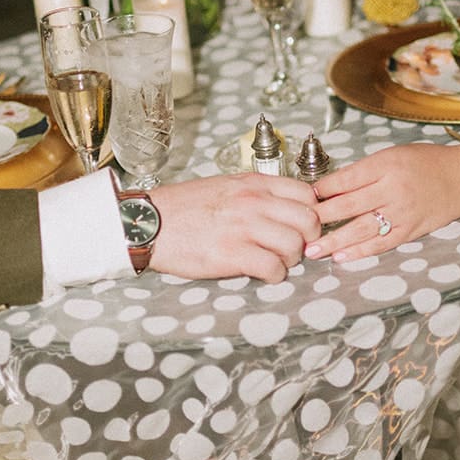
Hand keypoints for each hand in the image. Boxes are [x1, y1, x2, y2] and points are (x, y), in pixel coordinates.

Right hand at [152, 174, 320, 281]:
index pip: (307, 194)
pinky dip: (274, 276)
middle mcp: (253, 202)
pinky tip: (263, 274)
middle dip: (307, 239)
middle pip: (309, 221)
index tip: (303, 226)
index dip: (312, 213)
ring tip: (275, 262)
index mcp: (253, 184)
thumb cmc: (183, 207)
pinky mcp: (232, 254)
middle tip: (293, 248)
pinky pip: (273, 268)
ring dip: (291, 260)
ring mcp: (244, 227)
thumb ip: (257, 194)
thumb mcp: (225, 186)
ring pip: (295, 246)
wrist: (148, 222)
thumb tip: (285, 209)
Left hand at [306, 143, 456, 261]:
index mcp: (386, 165)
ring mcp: (402, 212)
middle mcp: (393, 189)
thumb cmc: (426, 163)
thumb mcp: (392, 155)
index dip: (321, 190)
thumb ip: (364, 172)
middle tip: (298, 227)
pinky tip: (341, 256)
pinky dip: (359, 251)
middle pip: (349, 205)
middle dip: (320, 218)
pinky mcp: (410, 230)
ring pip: (361, 229)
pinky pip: (381, 243)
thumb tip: (330, 188)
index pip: (345, 179)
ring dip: (334, 241)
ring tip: (312, 250)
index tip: (303, 198)